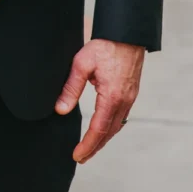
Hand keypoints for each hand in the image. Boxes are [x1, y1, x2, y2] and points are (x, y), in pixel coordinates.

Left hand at [56, 38, 145, 163]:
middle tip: (81, 158)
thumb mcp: (81, 64)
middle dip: (94, 147)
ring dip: (103, 139)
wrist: (127, 34)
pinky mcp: (131, 93)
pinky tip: (104, 129)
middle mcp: (123, 101)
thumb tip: (61, 109)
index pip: (98, 129)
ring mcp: (130, 98)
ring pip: (116, 126)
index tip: (77, 155)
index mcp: (111, 96)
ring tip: (90, 148)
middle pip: (108, 132)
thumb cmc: (105, 45)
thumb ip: (70, 88)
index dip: (87, 145)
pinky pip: (121, 117)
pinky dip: (111, 127)